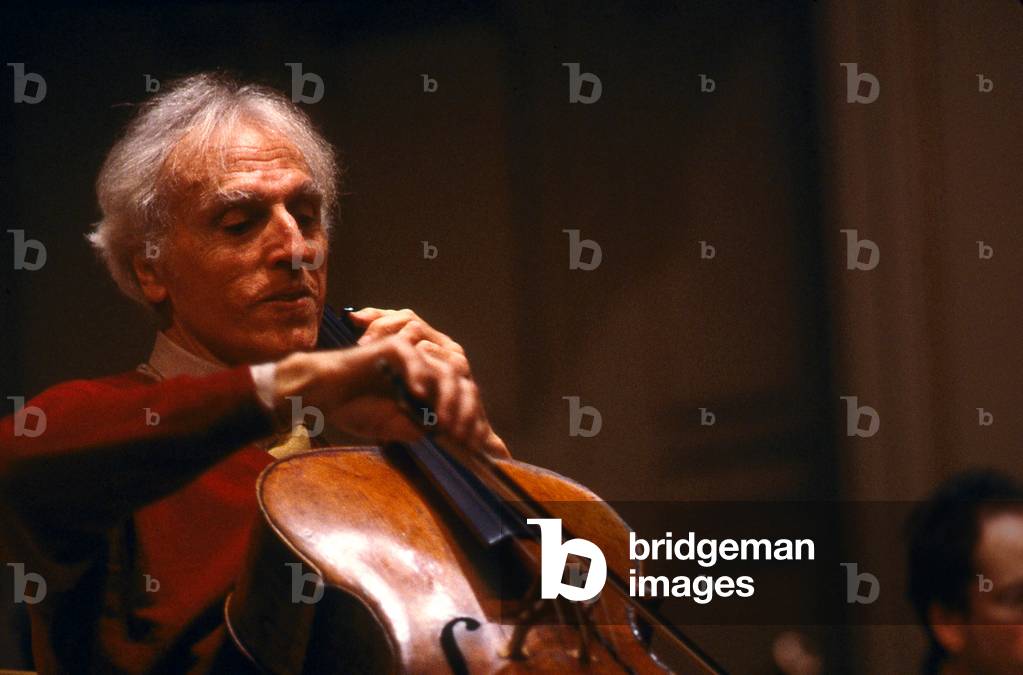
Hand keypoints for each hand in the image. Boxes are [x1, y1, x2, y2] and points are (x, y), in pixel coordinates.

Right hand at [272, 314, 507, 457]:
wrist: (323, 395)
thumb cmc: (356, 409)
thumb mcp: (396, 427)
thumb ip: (423, 429)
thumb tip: (452, 441)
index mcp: (430, 386)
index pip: (462, 398)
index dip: (471, 420)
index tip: (474, 447)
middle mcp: (426, 368)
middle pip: (461, 383)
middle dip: (466, 412)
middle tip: (463, 436)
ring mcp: (412, 355)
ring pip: (443, 371)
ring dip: (448, 399)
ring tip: (444, 422)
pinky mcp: (394, 346)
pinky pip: (414, 356)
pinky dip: (419, 374)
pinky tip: (419, 395)